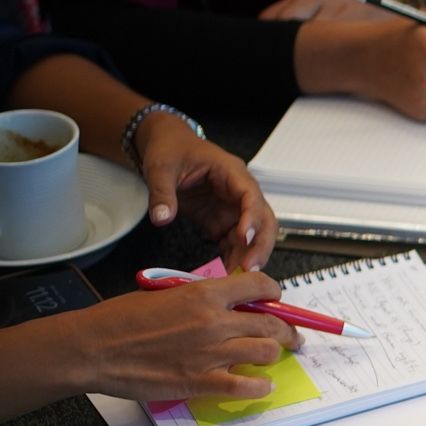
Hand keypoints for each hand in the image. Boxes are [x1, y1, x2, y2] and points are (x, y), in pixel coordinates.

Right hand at [65, 273, 301, 402]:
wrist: (93, 348)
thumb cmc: (120, 320)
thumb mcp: (165, 295)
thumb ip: (200, 299)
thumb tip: (225, 306)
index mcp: (203, 294)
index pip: (258, 286)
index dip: (274, 292)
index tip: (277, 300)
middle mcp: (213, 322)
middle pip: (271, 324)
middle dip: (286, 331)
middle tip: (290, 337)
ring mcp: (210, 353)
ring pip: (266, 352)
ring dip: (272, 355)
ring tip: (270, 358)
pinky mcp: (201, 381)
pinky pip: (247, 386)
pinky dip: (260, 387)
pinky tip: (261, 385)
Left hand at [134, 116, 275, 270]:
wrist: (168, 147)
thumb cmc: (172, 149)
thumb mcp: (161, 167)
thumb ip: (161, 193)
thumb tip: (161, 218)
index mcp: (232, 173)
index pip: (252, 197)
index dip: (252, 218)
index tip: (244, 237)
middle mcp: (240, 194)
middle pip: (264, 222)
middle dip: (260, 246)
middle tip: (248, 269)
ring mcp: (235, 211)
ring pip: (254, 238)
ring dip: (248, 258)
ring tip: (235, 278)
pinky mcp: (224, 223)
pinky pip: (236, 246)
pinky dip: (233, 261)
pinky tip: (226, 276)